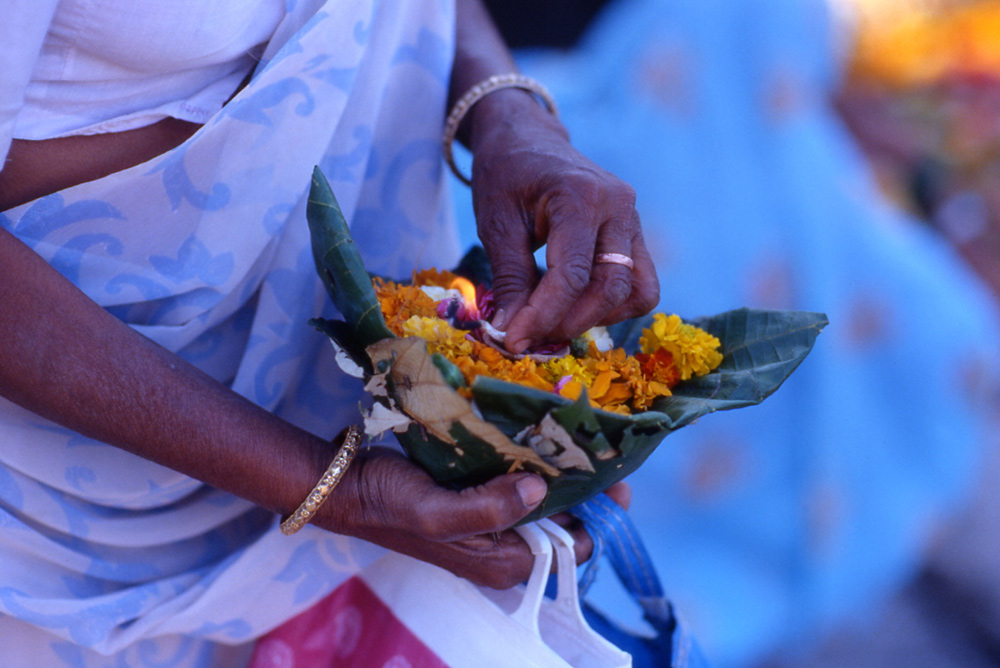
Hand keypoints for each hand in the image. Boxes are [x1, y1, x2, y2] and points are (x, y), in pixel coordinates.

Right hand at [321, 447, 625, 588]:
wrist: (347, 485)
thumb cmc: (388, 503)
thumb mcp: (437, 513)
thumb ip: (490, 508)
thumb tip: (544, 490)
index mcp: (502, 562)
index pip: (573, 550)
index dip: (598, 517)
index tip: (613, 479)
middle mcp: (503, 547)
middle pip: (564, 523)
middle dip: (585, 490)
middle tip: (599, 448)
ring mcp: (492, 521)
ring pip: (544, 500)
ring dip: (562, 472)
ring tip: (578, 436)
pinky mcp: (479, 496)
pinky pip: (520, 483)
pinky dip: (534, 463)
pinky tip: (542, 434)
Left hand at [469, 101, 659, 353]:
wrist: (526, 139)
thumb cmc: (506, 175)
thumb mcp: (496, 225)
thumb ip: (510, 279)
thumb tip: (512, 332)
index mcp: (581, 195)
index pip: (572, 274)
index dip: (544, 315)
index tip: (515, 341)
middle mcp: (619, 206)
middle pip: (612, 287)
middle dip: (570, 321)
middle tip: (532, 336)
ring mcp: (633, 219)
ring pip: (636, 290)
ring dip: (597, 318)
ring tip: (554, 320)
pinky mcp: (634, 233)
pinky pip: (638, 282)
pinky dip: (611, 305)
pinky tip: (574, 306)